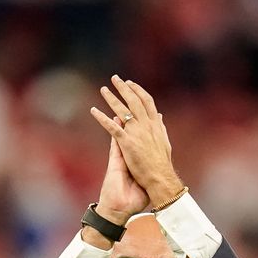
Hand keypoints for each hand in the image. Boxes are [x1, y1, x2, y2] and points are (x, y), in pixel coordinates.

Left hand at [89, 76, 185, 207]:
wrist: (160, 179)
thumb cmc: (162, 164)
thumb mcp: (164, 142)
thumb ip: (160, 128)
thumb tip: (159, 116)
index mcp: (155, 125)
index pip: (147, 102)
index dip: (138, 91)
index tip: (130, 83)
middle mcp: (146, 125)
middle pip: (134, 101)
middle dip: (124, 88)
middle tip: (115, 78)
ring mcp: (136, 133)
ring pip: (122, 110)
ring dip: (112, 98)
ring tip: (103, 89)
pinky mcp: (127, 143)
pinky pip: (112, 127)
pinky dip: (102, 118)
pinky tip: (93, 111)